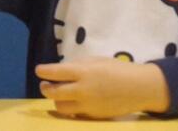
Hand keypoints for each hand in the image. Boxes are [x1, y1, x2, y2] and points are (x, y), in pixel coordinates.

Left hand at [36, 57, 169, 118]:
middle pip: (54, 92)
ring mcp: (87, 105)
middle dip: (46, 88)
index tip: (39, 70)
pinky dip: (70, 107)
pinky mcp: (92, 116)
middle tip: (45, 84)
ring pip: (61, 106)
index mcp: (85, 72)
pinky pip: (74, 113)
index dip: (44, 71)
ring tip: (58, 93)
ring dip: (56, 100)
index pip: (57, 72)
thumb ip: (79, 65)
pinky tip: (73, 101)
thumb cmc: (118, 70)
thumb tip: (62, 71)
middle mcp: (83, 90)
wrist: (138, 88)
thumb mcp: (97, 61)